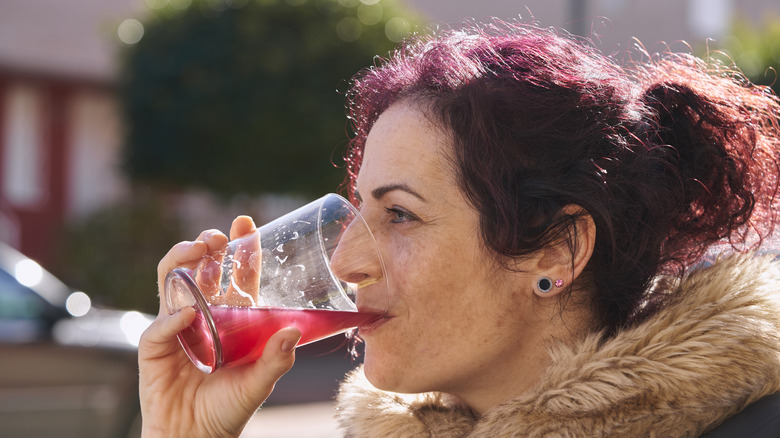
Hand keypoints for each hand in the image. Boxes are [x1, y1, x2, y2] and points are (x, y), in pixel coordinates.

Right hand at [139, 216, 301, 437]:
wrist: (195, 437)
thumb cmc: (228, 408)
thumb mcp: (260, 381)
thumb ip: (277, 359)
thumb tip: (294, 331)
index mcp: (229, 316)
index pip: (235, 273)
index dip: (241, 247)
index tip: (245, 222)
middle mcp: (201, 314)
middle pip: (200, 267)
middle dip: (207, 245)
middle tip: (219, 236)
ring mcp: (175, 327)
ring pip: (173, 281)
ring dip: (184, 260)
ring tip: (200, 249)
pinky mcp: (154, 347)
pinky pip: (161, 325)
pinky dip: (174, 316)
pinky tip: (189, 313)